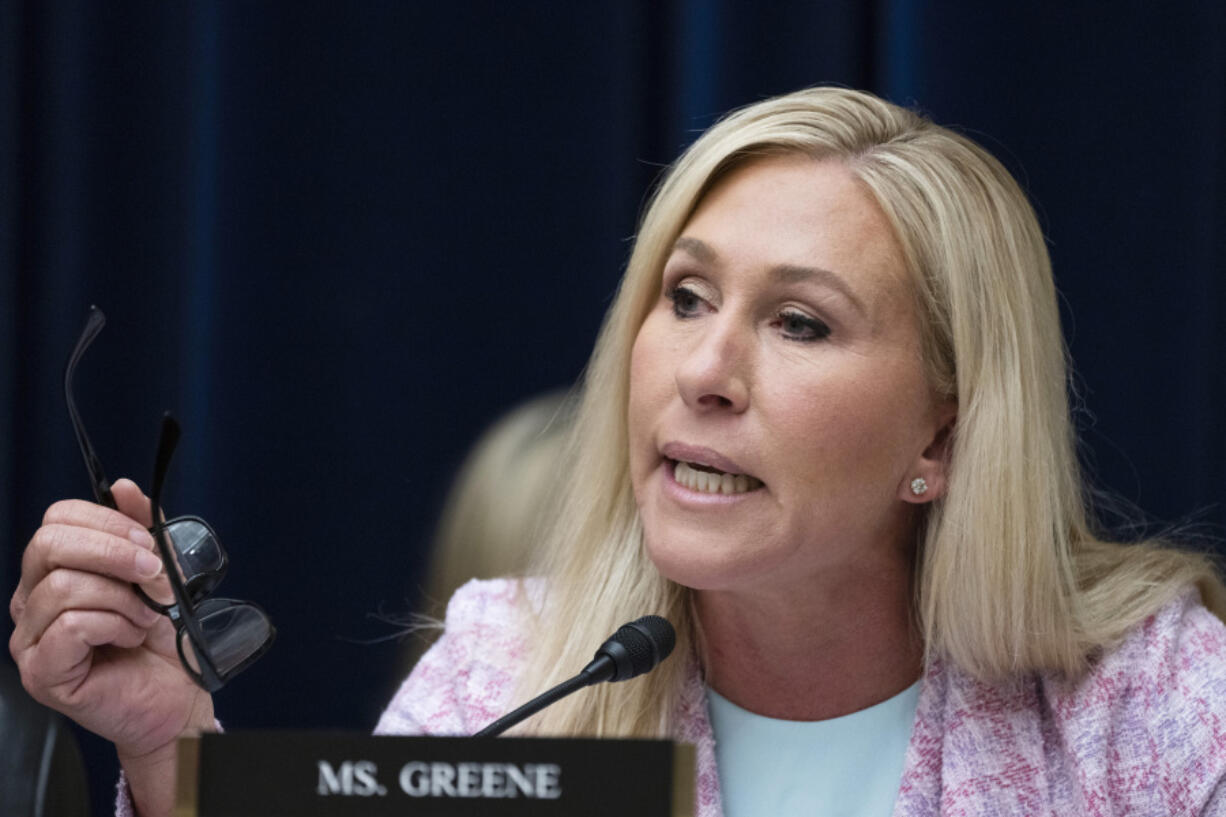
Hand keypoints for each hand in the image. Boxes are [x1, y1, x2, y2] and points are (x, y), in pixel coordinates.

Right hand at [9, 479, 213, 814]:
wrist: (177, 694)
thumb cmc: (163, 639)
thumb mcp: (161, 572)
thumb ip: (143, 530)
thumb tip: (123, 488)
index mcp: (55, 571)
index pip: (56, 519)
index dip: (108, 522)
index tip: (149, 544)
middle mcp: (32, 602)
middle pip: (48, 544)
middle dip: (113, 551)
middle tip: (153, 574)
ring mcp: (30, 639)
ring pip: (63, 587)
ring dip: (122, 598)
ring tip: (144, 618)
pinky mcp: (41, 672)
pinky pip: (70, 625)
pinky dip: (113, 625)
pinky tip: (129, 637)